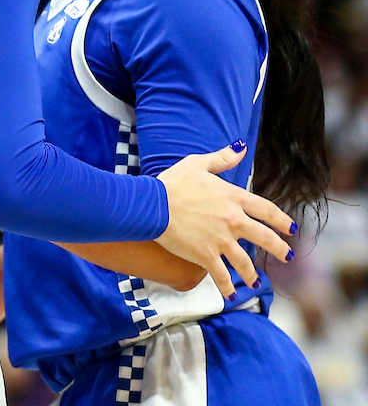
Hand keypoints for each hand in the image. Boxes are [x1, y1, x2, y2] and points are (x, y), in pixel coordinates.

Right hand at [155, 142, 294, 299]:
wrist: (152, 204)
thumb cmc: (172, 182)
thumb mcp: (197, 164)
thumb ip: (221, 158)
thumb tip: (241, 148)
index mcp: (233, 197)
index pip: (267, 210)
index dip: (282, 220)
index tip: (292, 229)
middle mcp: (233, 220)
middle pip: (265, 238)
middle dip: (280, 249)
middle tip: (288, 256)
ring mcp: (221, 240)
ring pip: (245, 262)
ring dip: (253, 273)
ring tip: (257, 281)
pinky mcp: (206, 255)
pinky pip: (221, 275)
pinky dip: (227, 287)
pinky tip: (231, 294)